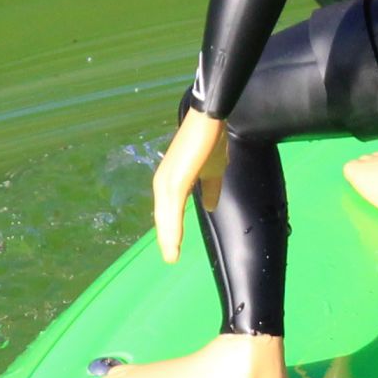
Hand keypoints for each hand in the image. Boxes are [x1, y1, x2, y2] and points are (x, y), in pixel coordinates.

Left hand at [149, 107, 227, 262]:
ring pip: (166, 216)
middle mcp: (164, 181)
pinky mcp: (174, 179)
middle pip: (164, 216)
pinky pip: (173, 209)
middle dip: (167, 238)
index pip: (169, 210)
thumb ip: (210, 188)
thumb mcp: (213, 170)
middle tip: (171, 257)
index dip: (171, 228)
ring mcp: (167, 180)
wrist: (210, 119)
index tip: (173, 248)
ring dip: (168, 237)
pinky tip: (174, 241)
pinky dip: (172, 227)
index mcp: (171, 181)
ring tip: (171, 255)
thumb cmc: (210, 141)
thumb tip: (210, 206)